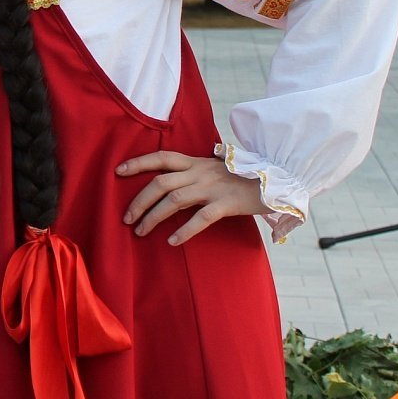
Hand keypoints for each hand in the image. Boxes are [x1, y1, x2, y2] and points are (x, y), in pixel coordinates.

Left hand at [116, 151, 267, 245]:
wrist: (279, 178)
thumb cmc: (244, 176)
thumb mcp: (215, 170)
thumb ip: (194, 175)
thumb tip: (170, 187)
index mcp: (196, 161)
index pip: (161, 157)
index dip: (138, 162)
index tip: (117, 171)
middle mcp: (201, 172)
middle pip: (160, 182)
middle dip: (139, 200)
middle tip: (125, 218)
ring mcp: (213, 187)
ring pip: (174, 199)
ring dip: (153, 216)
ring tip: (140, 231)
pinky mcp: (227, 203)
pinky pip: (201, 218)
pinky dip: (184, 230)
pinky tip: (172, 241)